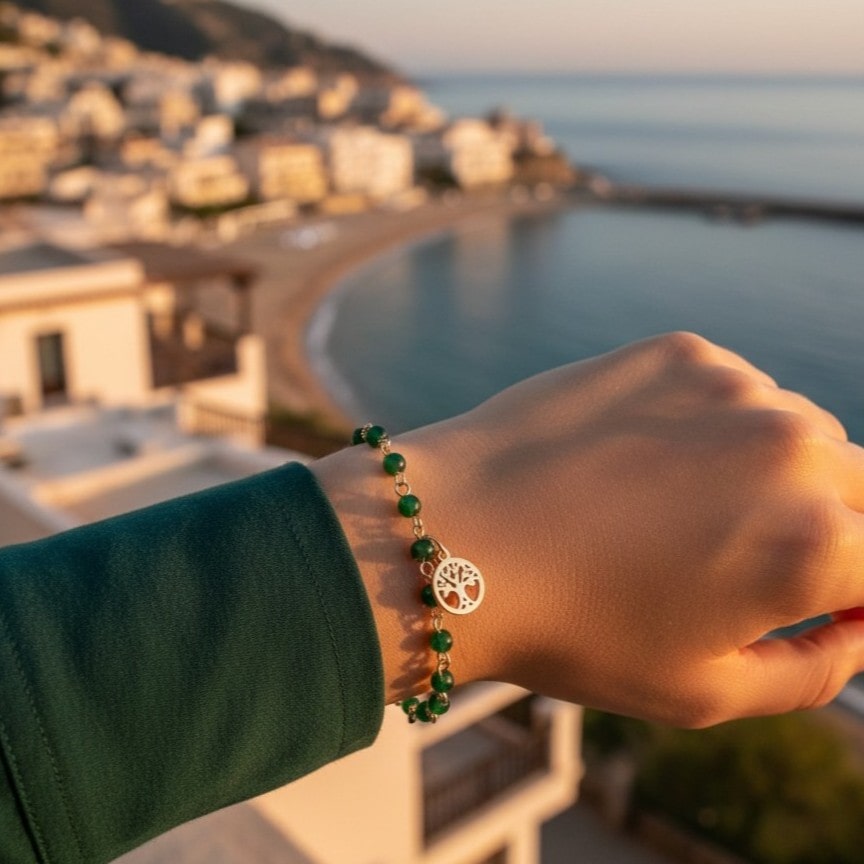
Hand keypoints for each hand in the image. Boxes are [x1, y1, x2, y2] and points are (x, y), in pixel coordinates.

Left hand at [313, 333, 863, 726]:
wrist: (453, 537)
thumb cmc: (571, 627)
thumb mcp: (703, 692)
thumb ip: (813, 671)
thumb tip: (857, 630)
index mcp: (814, 545)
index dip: (854, 589)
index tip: (812, 599)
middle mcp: (791, 449)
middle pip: (858, 486)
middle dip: (828, 525)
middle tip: (744, 555)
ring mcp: (733, 387)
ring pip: (798, 429)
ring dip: (770, 468)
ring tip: (679, 508)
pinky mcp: (678, 352)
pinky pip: (733, 389)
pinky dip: (715, 424)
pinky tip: (644, 460)